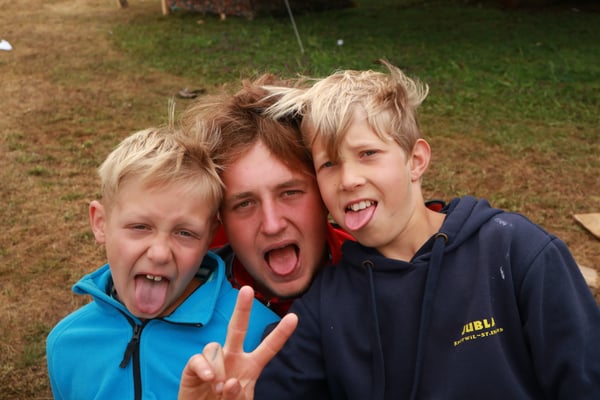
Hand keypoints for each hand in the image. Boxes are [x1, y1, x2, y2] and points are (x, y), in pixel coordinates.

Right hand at [179, 286, 297, 399]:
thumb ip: (239, 397)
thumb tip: (230, 382)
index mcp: (250, 367)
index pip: (268, 348)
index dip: (280, 334)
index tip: (294, 318)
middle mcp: (232, 358)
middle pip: (237, 329)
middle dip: (242, 309)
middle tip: (247, 289)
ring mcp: (213, 362)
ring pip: (216, 347)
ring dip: (219, 368)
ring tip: (217, 389)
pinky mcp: (193, 369)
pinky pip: (199, 358)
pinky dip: (205, 368)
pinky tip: (209, 379)